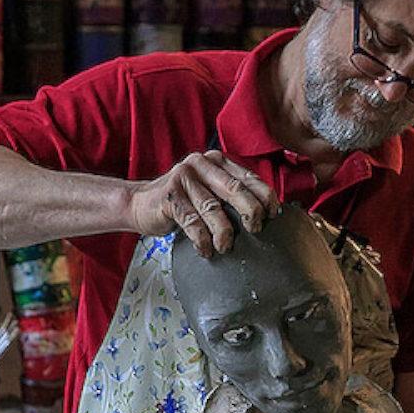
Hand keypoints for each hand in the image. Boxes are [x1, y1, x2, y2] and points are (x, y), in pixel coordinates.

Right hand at [129, 150, 279, 256]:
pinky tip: (205, 251)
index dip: (265, 196)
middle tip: (256, 230)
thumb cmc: (181, 203)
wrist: (140, 204)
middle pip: (234, 189)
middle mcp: (201, 164)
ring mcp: (183, 179)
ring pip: (213, 208)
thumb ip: (230, 195)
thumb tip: (264, 216)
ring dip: (224, 232)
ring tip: (226, 247)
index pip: (248, 177)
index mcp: (216, 161)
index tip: (273, 215)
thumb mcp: (208, 191)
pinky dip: (202, 240)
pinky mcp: (170, 196)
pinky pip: (192, 222)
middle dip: (250, 211)